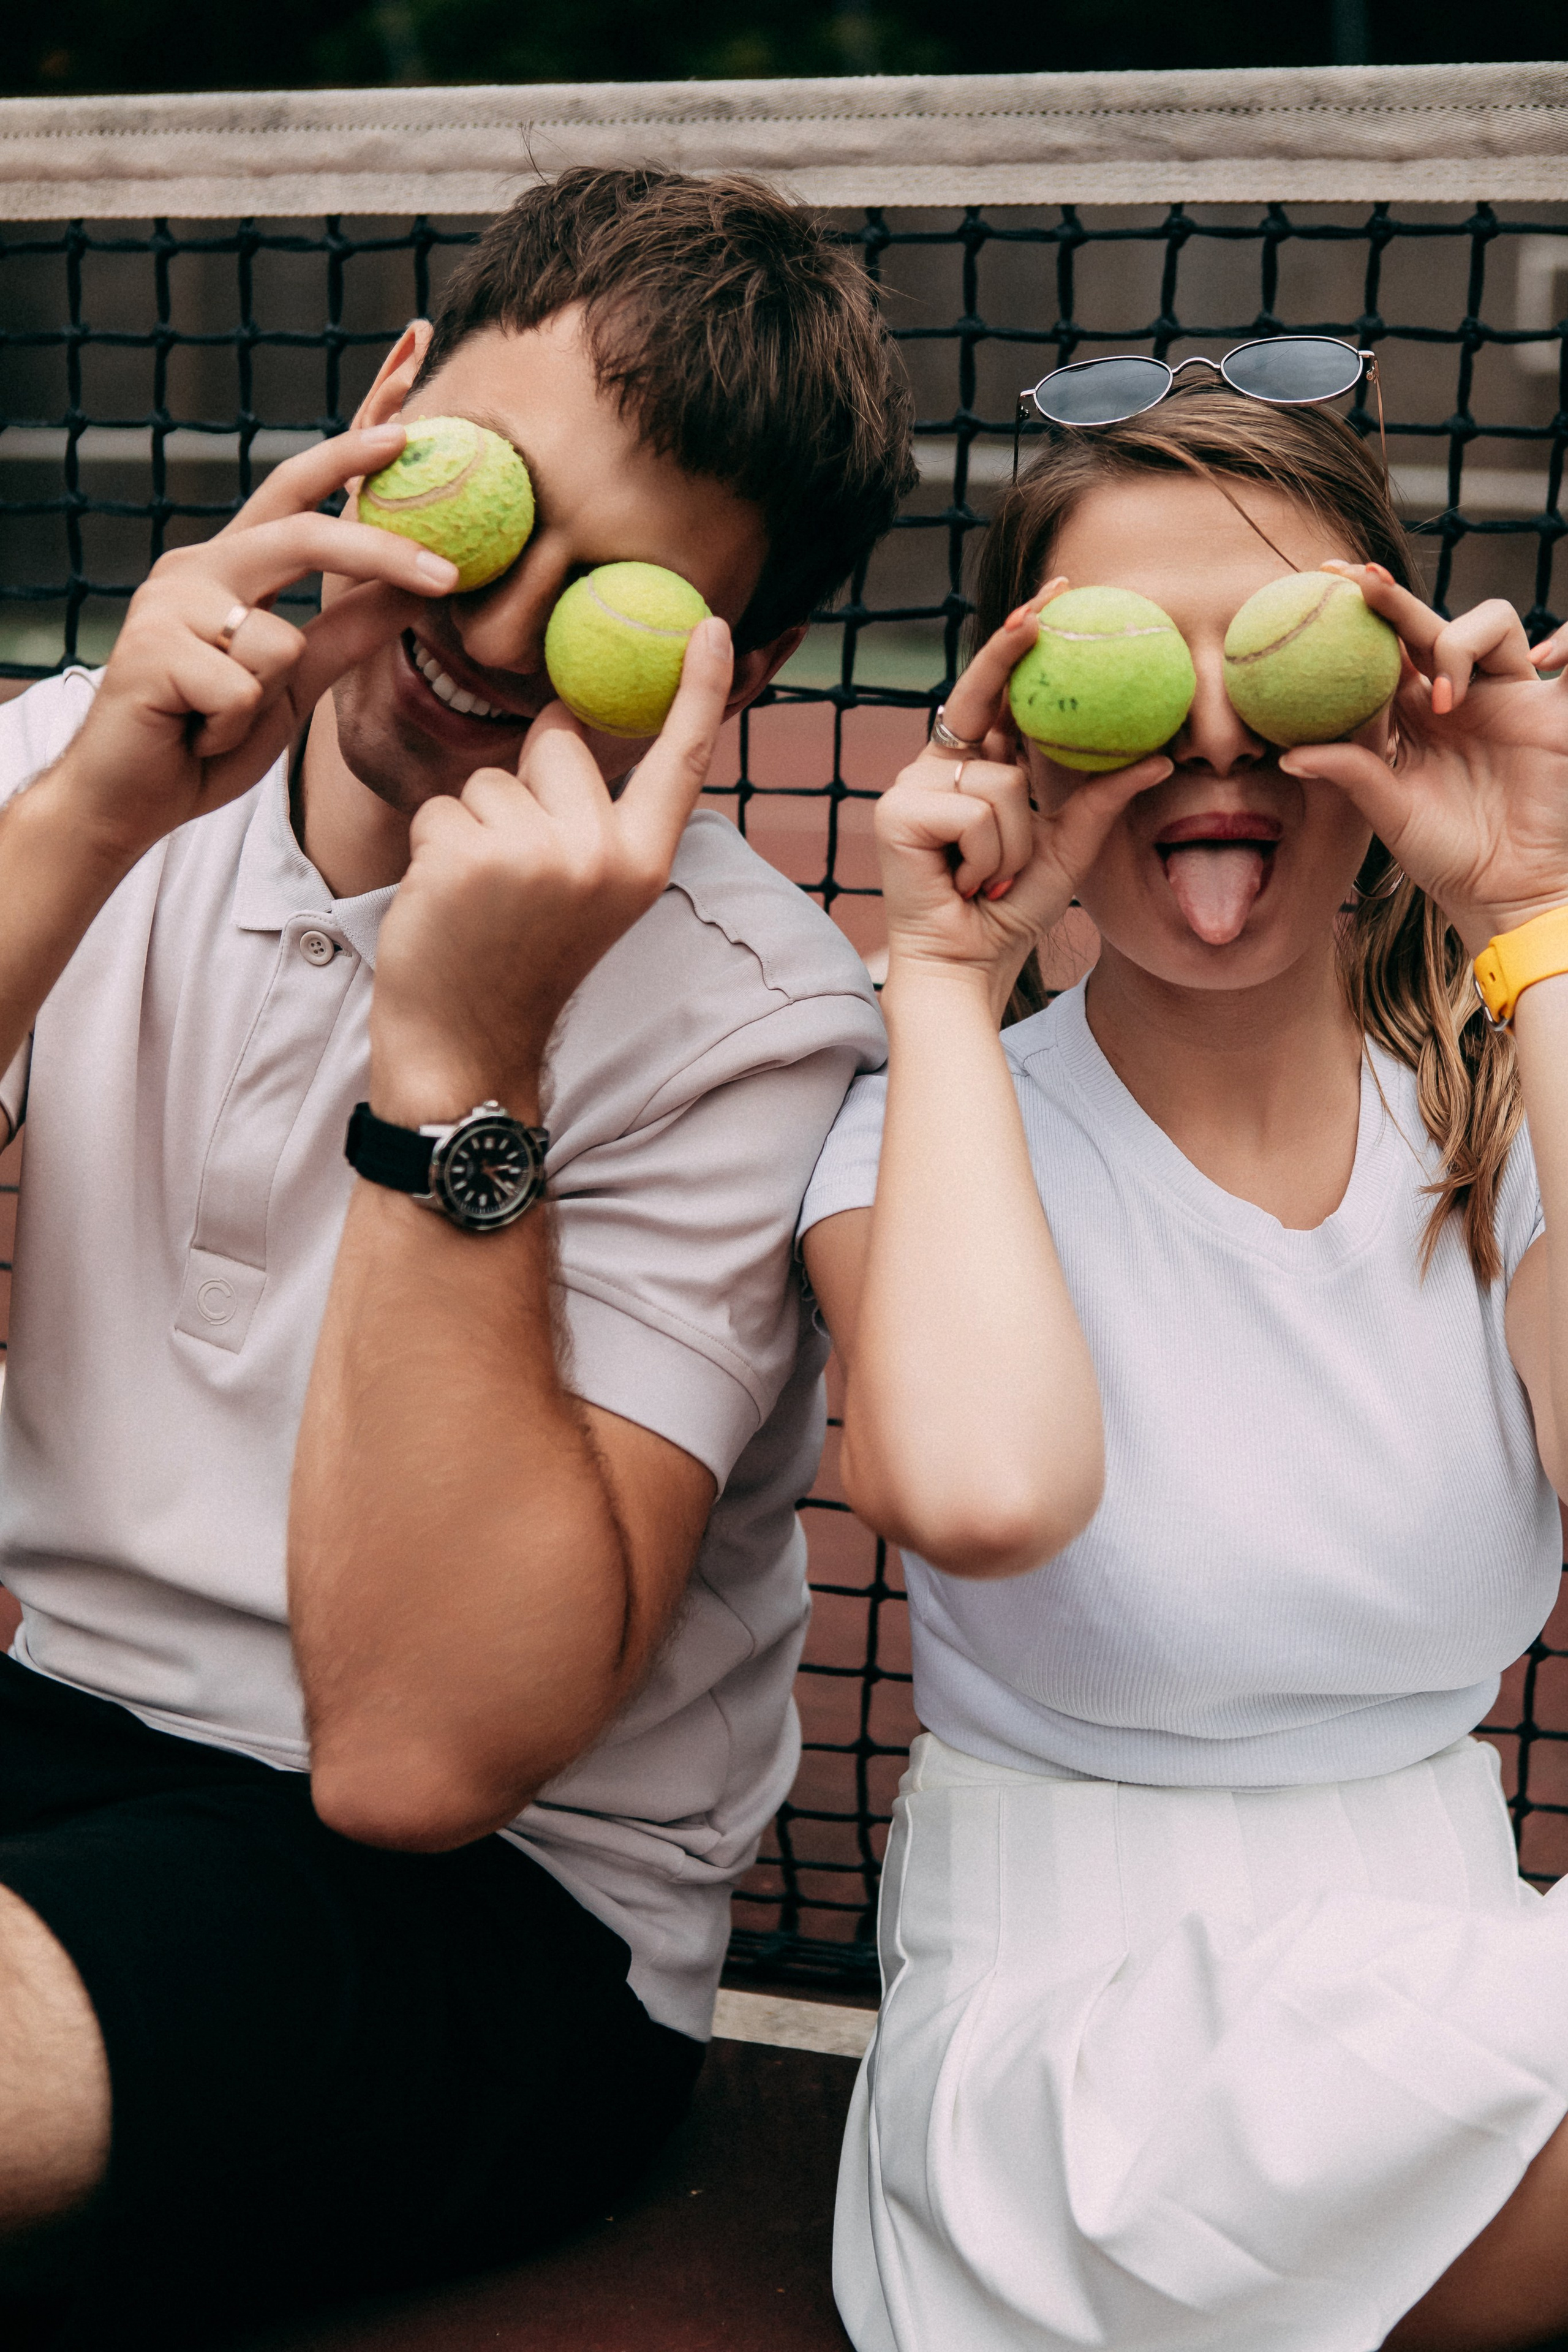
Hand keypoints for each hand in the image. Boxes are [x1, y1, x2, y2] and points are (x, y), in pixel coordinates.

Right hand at [48, 425, 457, 862]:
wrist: (131, 799)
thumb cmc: (208, 737)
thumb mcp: (296, 682)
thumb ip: (347, 633)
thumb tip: (415, 591)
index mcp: (226, 566)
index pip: (290, 493)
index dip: (345, 455)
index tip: (404, 429)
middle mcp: (194, 570)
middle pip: (303, 536)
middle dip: (382, 554)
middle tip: (450, 575)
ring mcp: (166, 606)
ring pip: (279, 640)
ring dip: (268, 700)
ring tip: (218, 722)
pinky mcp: (150, 653)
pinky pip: (243, 691)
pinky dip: (230, 730)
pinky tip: (193, 735)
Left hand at [367, 618, 734, 1123]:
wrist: (467, 1046)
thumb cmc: (517, 962)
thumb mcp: (587, 893)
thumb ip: (594, 818)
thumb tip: (568, 725)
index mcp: (643, 862)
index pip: (679, 761)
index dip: (699, 691)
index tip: (711, 625)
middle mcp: (603, 853)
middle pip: (555, 742)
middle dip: (522, 783)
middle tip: (516, 871)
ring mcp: (540, 854)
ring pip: (489, 776)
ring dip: (470, 823)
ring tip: (479, 896)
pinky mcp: (474, 855)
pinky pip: (442, 806)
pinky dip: (433, 846)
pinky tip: (447, 903)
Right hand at [876, 580, 1171, 1016]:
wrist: (967, 967)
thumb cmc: (1011, 911)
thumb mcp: (1071, 847)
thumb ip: (1103, 799)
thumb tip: (1161, 754)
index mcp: (973, 766)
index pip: (998, 693)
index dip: (1020, 642)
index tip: (1056, 595)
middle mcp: (937, 767)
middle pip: (987, 701)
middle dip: (1013, 646)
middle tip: (1052, 602)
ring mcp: (911, 787)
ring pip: (1000, 781)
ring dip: (1015, 842)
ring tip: (992, 879)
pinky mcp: (898, 814)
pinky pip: (977, 812)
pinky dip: (991, 857)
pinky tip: (968, 884)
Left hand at [1279, 564, 1567, 953]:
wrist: (1505, 891)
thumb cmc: (1447, 856)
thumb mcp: (1390, 813)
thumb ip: (1351, 774)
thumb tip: (1287, 756)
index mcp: (1415, 715)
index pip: (1385, 650)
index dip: (1360, 615)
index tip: (1321, 581)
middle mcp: (1459, 695)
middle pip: (1427, 626)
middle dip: (1394, 598)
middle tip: (1360, 581)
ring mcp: (1508, 697)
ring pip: (1489, 623)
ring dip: (1457, 645)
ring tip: (1443, 699)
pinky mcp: (1554, 712)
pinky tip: (1547, 657)